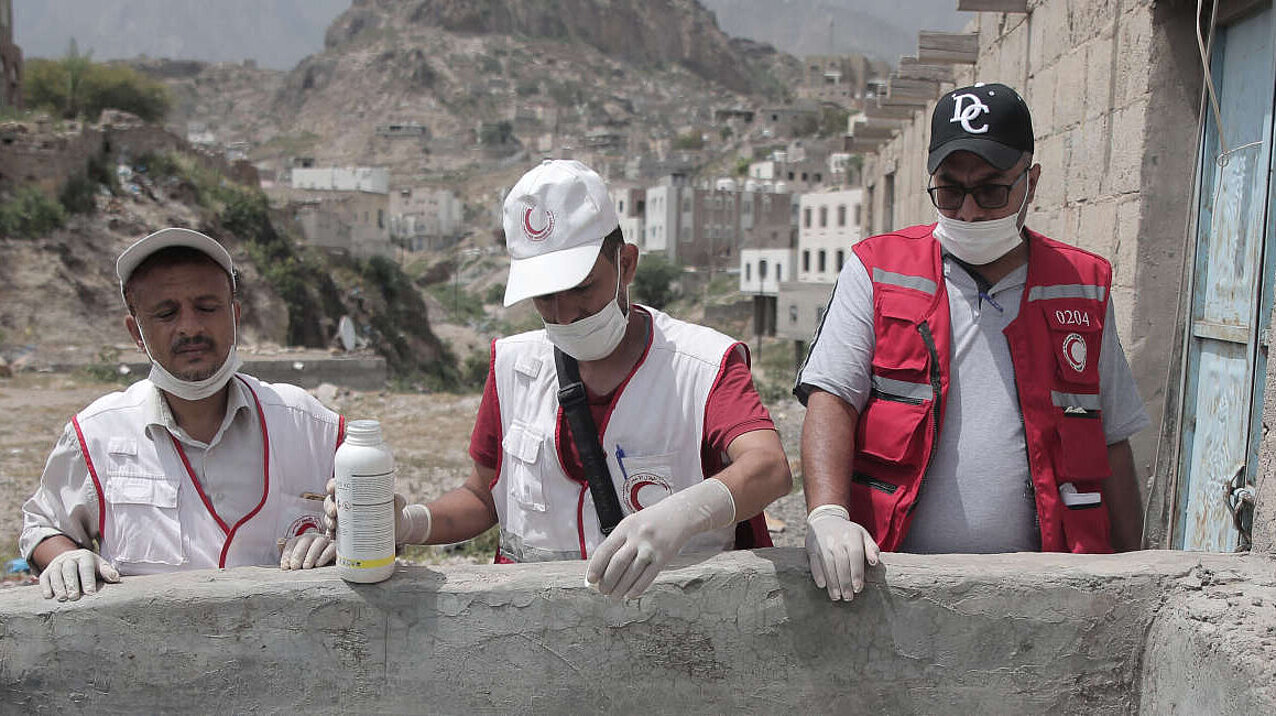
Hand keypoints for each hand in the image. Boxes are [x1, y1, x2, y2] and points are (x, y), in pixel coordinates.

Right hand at [39, 548, 119, 600]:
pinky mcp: (47, 572)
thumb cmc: (91, 567)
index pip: (86, 567)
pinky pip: (44, 578)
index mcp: (85, 556)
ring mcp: (56, 564)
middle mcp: (69, 558)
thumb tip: (115, 578)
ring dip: (58, 586)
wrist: (72, 559)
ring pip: (56, 574)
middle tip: (74, 597)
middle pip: (69, 569)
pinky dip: (45, 586)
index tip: (91, 593)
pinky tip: (48, 596)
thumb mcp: (100, 566)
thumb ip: (108, 572)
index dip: (88, 580)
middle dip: (71, 583)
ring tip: (62, 598)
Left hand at [280, 531, 335, 569]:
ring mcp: (326, 541)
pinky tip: (318, 564)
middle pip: (305, 540)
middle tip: (294, 567)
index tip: (285, 567)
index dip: (287, 554)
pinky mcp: (337, 548)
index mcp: (302, 540)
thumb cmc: (312, 565)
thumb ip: (288, 553)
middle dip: (298, 554)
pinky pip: (331, 548)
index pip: (293, 543)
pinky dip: (324, 555)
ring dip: (311, 555)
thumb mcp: (298, 561)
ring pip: (319, 542)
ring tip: (306, 567)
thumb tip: (279, 541)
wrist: (330, 569)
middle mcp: (314, 538)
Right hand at [324, 479, 430, 545]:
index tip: (332, 488)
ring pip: (330, 518)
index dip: (331, 486)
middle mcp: (346, 504)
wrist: (397, 527)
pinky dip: (331, 535)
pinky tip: (332, 537)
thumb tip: (400, 501)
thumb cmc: (393, 509)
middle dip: (329, 506)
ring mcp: (345, 519)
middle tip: (335, 512)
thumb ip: (398, 500)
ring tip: (334, 525)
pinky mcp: (347, 534)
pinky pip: (334, 534)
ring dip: (328, 521)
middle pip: (331, 502)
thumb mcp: (396, 503)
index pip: (338, 485)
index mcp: (354, 492)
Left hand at [586, 478, 734, 599]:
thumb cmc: (652, 521)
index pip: (605, 549)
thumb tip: (602, 567)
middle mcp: (638, 537)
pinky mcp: (664, 557)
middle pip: (617, 564)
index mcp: (626, 527)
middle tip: (603, 591)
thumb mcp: (632, 524)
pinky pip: (648, 577)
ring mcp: (651, 547)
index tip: (590, 579)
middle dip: (608, 581)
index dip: (596, 567)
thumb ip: (618, 542)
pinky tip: (630, 595)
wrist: (679, 514)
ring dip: (620, 588)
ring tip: (614, 597)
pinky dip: (637, 588)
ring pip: (631, 573)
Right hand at [804, 504, 879, 601]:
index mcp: (852, 536)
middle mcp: (837, 539)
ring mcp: (823, 543)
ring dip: (832, 582)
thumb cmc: (849, 533)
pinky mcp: (811, 547)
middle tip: (848, 598)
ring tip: (836, 597)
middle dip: (845, 582)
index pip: (855, 556)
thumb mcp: (863, 536)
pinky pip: (814, 562)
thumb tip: (875, 562)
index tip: (858, 588)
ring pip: (828, 564)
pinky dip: (818, 574)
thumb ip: (872, 548)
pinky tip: (822, 585)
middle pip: (841, 563)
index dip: (857, 573)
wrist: (826, 519)